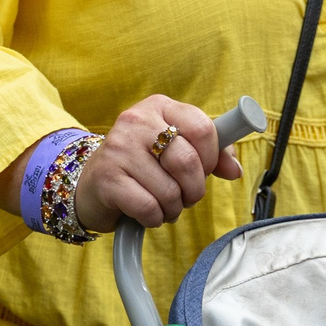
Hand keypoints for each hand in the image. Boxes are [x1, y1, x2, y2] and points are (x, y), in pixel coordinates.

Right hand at [73, 96, 244, 232]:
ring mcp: (118, 148)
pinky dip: (154, 218)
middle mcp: (136, 120)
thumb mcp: (177, 150)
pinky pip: (150, 208)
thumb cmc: (143, 167)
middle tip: (184, 195)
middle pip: (188, 162)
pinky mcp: (107, 178)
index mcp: (159, 107)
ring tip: (161, 203)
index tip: (205, 170)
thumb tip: (234, 169)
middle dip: (194, 190)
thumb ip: (212, 154)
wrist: (91, 185)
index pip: (204, 128)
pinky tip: (145, 211)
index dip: (212, 158)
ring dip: (173, 209)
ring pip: (171, 191)